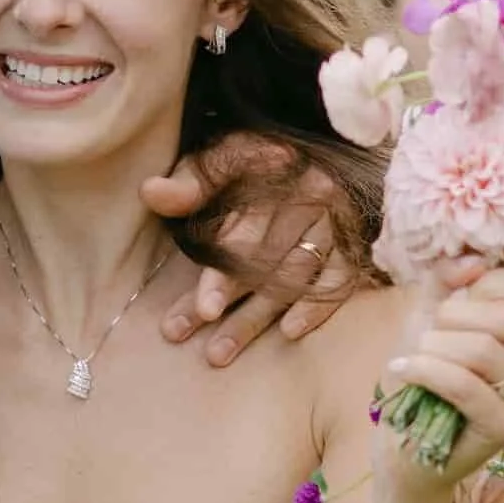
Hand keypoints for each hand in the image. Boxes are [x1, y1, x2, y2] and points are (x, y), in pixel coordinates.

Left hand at [143, 140, 370, 366]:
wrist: (316, 150)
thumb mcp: (220, 159)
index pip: (245, 230)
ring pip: (295, 275)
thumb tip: (150, 192)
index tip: (204, 309)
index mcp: (272, 171)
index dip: (221, 273)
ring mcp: (334, 218)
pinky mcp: (354, 239)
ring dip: (258, 317)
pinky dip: (318, 305)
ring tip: (220, 351)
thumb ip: (189, 181)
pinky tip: (290, 332)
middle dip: (233, 301)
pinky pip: (340, 277)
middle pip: (266, 259)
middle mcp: (308, 194)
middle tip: (207, 342)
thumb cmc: (255, 160)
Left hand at [378, 265, 503, 492]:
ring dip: (435, 346)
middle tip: (428, 334)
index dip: (485, 286)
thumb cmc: (430, 374)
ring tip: (415, 356)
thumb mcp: (434, 315)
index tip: (454, 303)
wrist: (411, 442)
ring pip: (485, 350)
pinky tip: (405, 368)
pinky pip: (466, 385)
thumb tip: (473, 262)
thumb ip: (449, 280)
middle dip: (454, 316)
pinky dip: (427, 370)